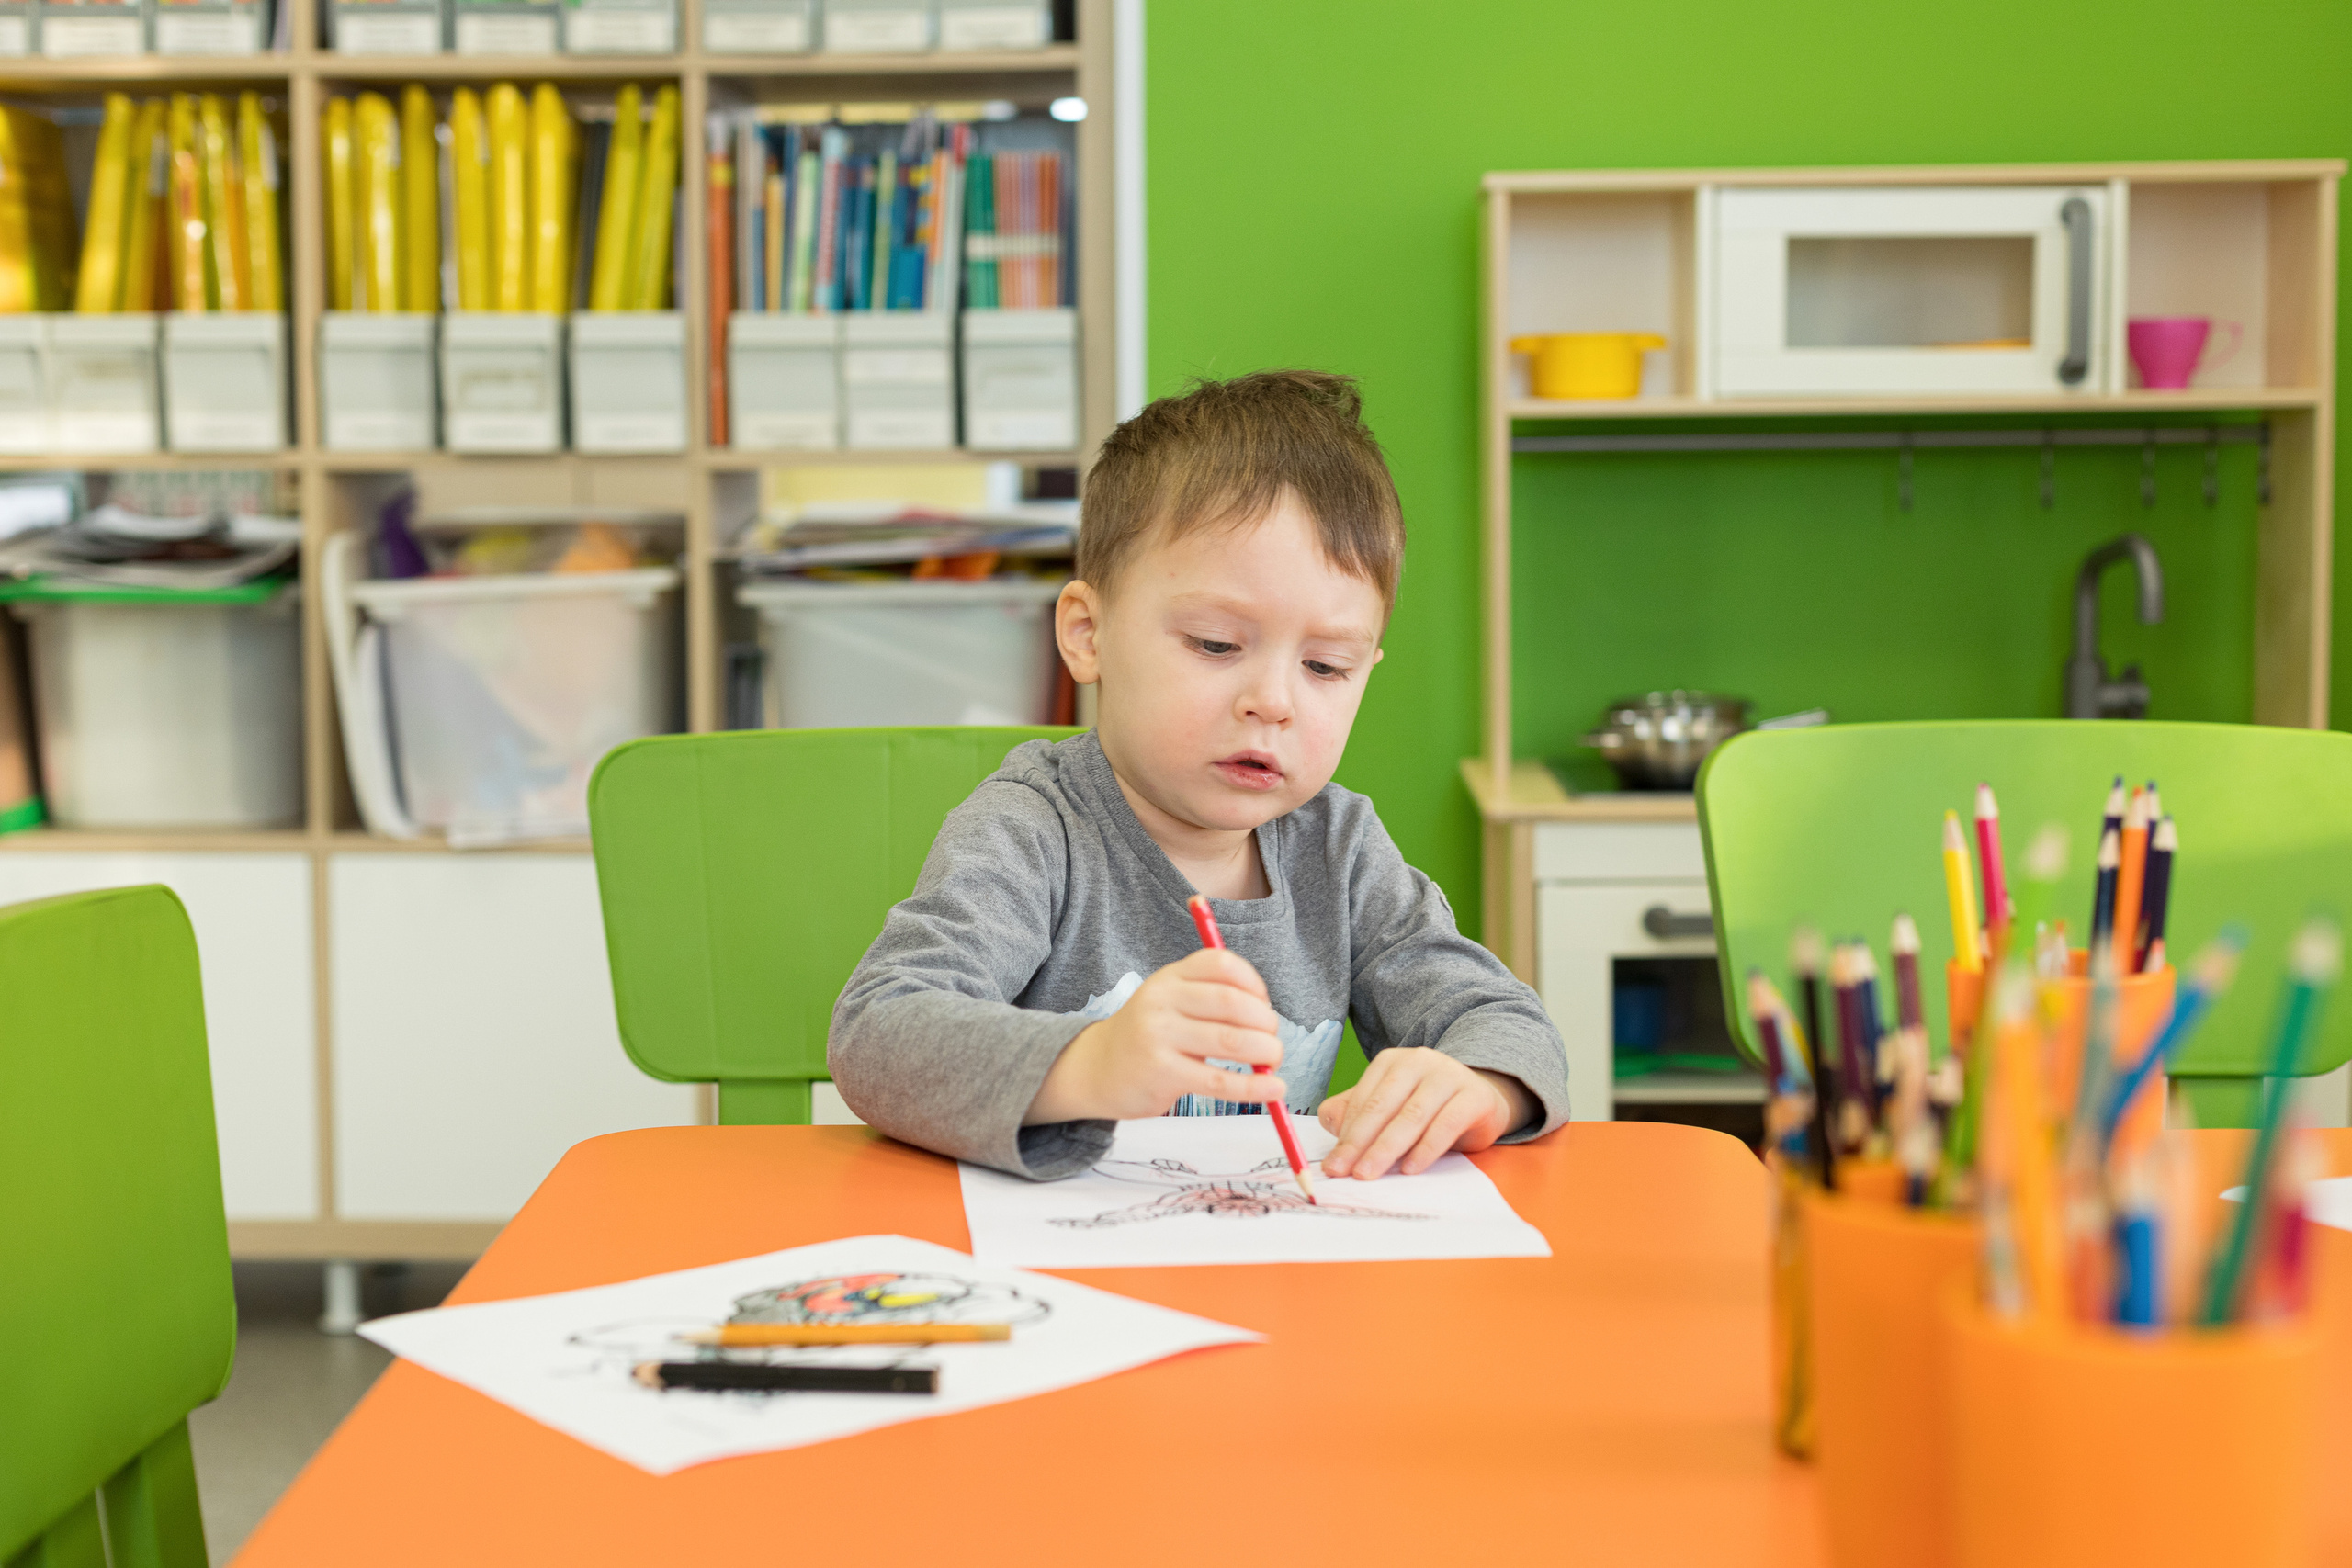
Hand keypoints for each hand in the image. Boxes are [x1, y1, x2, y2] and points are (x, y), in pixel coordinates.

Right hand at [1024, 949, 1286, 1123]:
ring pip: (1230, 1040)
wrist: (1096, 1070)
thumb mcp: (1171, 1002)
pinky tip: (1273, 1090)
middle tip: (1273, 1041)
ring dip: (1265, 1052)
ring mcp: (1159, 1036)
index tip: (1265, 1005)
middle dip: (1266, 1023)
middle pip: (1232, 1002)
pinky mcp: (1162, 1073)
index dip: (1254, 983)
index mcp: (1170, 976)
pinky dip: (1254, 1086)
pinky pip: (1219, 1080)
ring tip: (1273, 1062)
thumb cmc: (1149, 1036)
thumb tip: (1269, 1022)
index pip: (1221, 964)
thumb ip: (1213, 1000)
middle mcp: (1162, 1000)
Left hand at [1316, 1051, 1530, 1178]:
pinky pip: (1447, 1123)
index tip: (1332, 1165)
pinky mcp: (1474, 1096)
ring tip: (1370, 1173)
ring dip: (1388, 1148)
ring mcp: (1448, 1075)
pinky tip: (1411, 1168)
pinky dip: (1427, 1148)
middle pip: (1383, 1106)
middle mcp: (1418, 1062)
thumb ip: (1356, 1113)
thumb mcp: (1390, 1108)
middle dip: (1360, 1142)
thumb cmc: (1427, 1107)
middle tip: (1345, 1172)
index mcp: (1391, 1062)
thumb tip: (1331, 1125)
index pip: (1363, 1100)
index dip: (1345, 1134)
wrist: (1481, 1100)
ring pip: (1412, 1115)